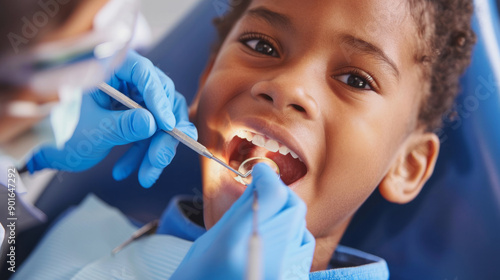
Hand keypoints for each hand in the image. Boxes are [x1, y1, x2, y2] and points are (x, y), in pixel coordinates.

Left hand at [27, 51, 196, 187]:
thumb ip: (123, 126)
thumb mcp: (92, 131)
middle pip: (160, 98)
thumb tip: (153, 123)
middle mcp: (123, 78)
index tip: (167, 126)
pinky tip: (126, 171)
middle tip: (159, 159)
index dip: (159, 99)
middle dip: (162, 134)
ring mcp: (129, 97)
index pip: (144, 73)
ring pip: (159, 119)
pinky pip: (148, 132)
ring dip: (154, 149)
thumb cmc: (58, 132)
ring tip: (146, 176)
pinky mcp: (132, 114)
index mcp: (107, 67)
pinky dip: (142, 153)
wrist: (44, 149)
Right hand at [170, 163, 314, 279]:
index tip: (260, 173)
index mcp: (234, 247)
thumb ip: (239, 211)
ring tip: (264, 220)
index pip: (272, 195)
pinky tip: (272, 240)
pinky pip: (303, 246)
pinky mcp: (292, 279)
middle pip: (293, 207)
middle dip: (279, 192)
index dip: (268, 177)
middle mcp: (264, 261)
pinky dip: (291, 236)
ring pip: (300, 225)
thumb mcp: (208, 242)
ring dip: (285, 214)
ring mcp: (282, 274)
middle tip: (263, 191)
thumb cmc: (199, 278)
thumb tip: (260, 182)